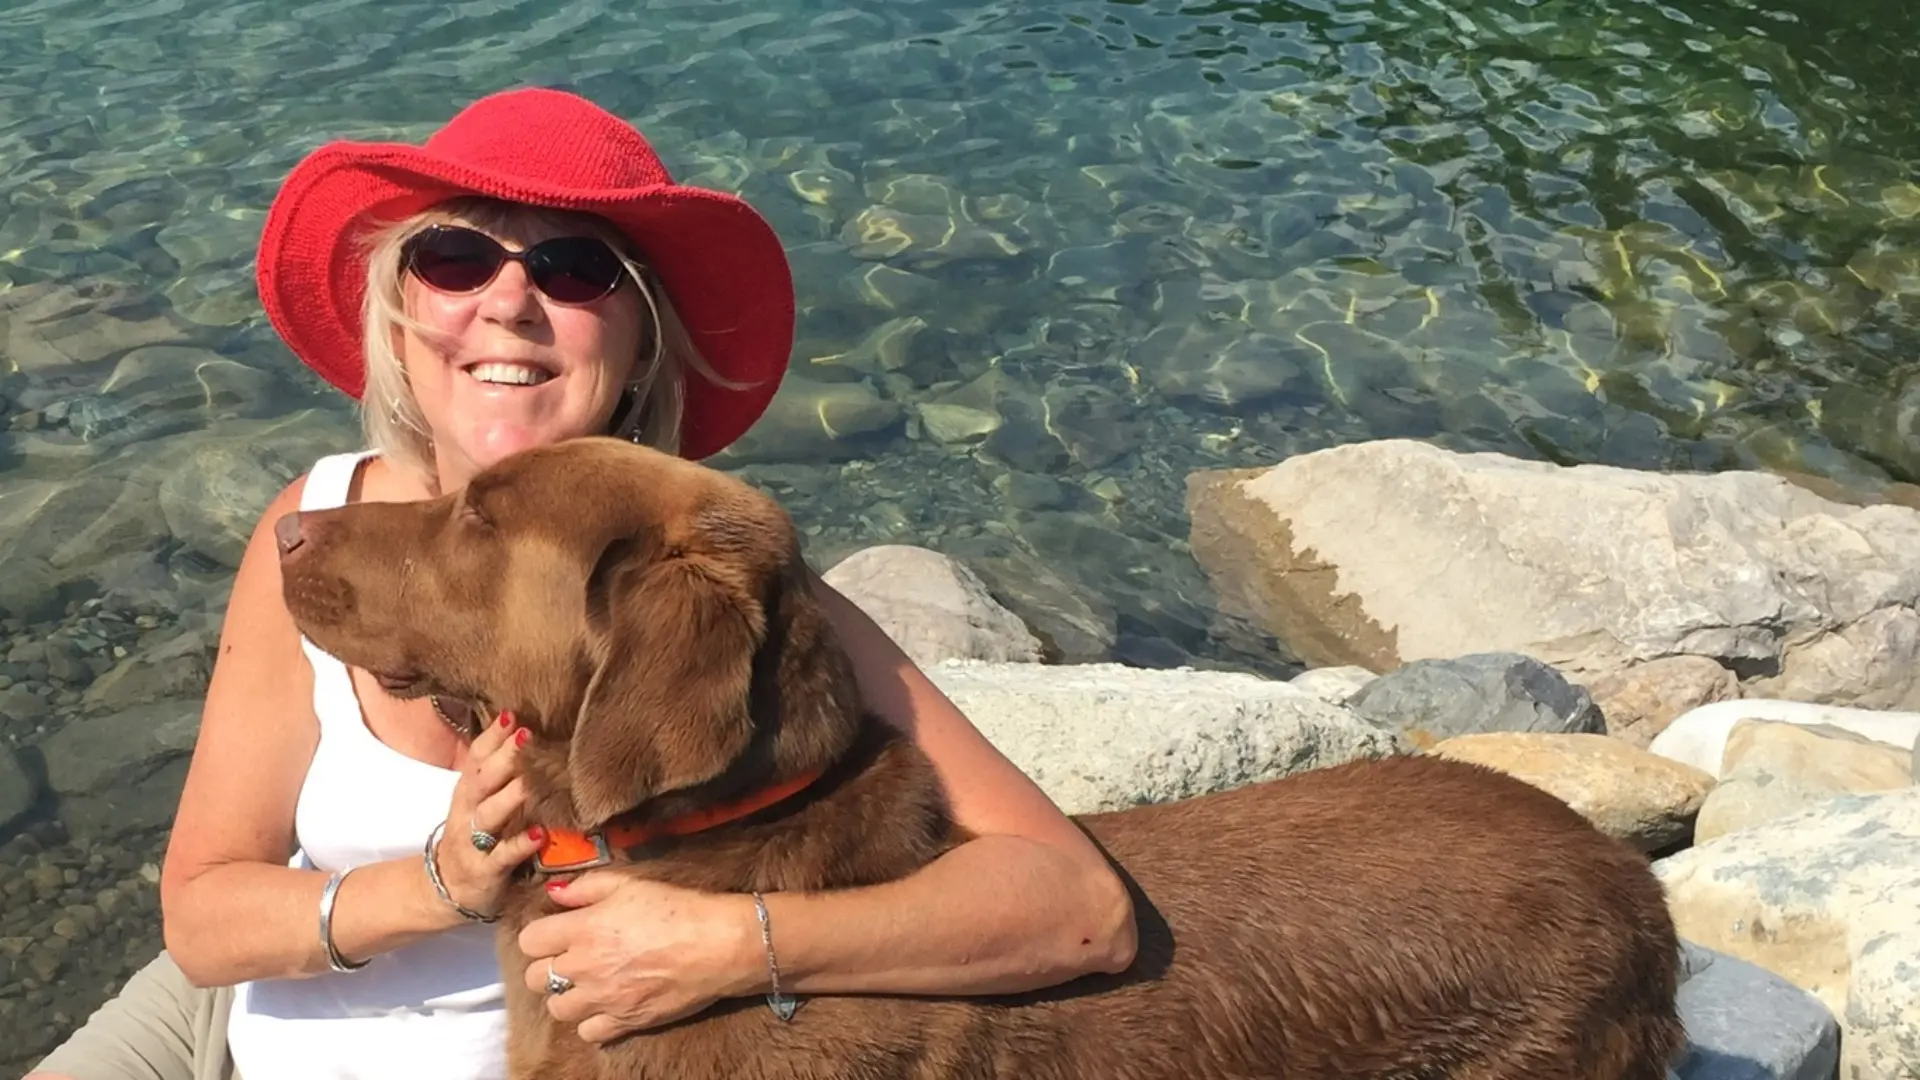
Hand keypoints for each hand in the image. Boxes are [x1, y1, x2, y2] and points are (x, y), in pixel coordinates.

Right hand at [432, 711, 540, 920]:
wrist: (446, 887)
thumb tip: (525, 729)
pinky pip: (501, 857)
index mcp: (468, 791)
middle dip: (503, 758)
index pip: (476, 757)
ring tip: (530, 782)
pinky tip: (539, 835)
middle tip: (527, 735)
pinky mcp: (484, 870)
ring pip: (489, 815)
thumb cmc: (473, 835)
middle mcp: (467, 811)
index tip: (513, 713)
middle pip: (482, 780)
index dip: (492, 736)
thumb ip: (498, 771)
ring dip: (509, 797)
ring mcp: (473, 842)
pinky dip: (519, 845)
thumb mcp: (478, 800)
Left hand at [516, 873, 760, 1042]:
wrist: (717, 945)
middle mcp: (583, 967)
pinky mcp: (623, 1021)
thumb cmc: (676, 908)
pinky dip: (591, 1021)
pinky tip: (605, 1004)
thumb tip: (554, 894)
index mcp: (582, 929)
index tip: (555, 932)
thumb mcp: (630, 883)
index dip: (539, 935)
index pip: (528, 941)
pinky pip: (587, 1032)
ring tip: (586, 983)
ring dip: (566, 996)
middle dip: (546, 966)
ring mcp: (602, 999)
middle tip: (570, 957)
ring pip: (556, 1008)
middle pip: (534, 978)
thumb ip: (586, 887)